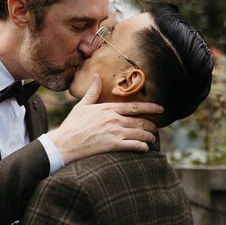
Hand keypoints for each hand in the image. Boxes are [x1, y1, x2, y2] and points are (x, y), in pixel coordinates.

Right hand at [47, 75, 162, 164]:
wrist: (64, 143)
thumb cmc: (72, 125)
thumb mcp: (82, 106)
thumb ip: (93, 91)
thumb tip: (97, 76)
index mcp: (108, 108)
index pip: (134, 106)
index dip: (150, 108)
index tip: (161, 109)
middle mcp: (114, 119)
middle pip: (140, 121)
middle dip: (151, 125)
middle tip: (156, 129)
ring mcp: (114, 132)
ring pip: (140, 133)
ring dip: (149, 137)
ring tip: (152, 139)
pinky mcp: (113, 145)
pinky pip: (134, 145)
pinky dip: (142, 147)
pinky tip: (145, 148)